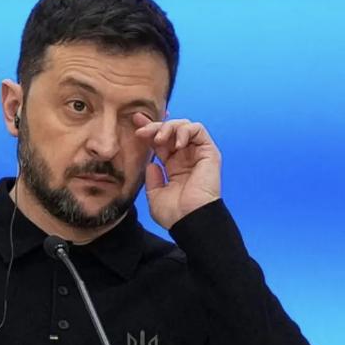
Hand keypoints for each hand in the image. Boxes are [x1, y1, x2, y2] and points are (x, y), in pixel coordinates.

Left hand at [134, 113, 221, 228]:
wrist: (190, 220)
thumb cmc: (174, 214)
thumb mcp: (155, 195)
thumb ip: (152, 179)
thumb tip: (151, 164)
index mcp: (173, 167)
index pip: (160, 142)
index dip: (149, 130)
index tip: (135, 124)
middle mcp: (186, 158)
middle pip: (170, 131)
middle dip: (154, 126)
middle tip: (141, 131)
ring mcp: (197, 154)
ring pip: (183, 126)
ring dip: (168, 128)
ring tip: (158, 140)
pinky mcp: (209, 152)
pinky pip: (198, 129)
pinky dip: (185, 130)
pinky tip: (176, 144)